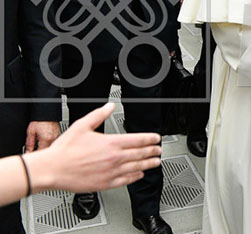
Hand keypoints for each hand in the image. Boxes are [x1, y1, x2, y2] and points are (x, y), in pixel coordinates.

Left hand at [24, 121, 59, 151]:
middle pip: (46, 150)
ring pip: (50, 146)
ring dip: (44, 147)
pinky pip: (53, 142)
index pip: (41, 151)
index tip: (31, 154)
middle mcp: (53, 139)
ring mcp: (56, 136)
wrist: (46, 113)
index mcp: (46, 139)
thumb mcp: (31, 132)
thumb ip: (29, 144)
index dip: (35, 154)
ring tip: (39, 144)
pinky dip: (48, 143)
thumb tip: (28, 152)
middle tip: (33, 150)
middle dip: (40, 151)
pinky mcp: (57, 134)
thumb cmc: (39, 121)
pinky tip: (44, 140)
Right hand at [27, 103, 161, 192]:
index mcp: (111, 143)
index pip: (138, 140)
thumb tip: (110, 106)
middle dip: (153, 151)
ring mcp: (111, 172)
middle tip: (159, 150)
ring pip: (137, 167)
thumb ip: (99, 114)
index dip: (151, 139)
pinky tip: (139, 174)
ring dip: (148, 164)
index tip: (157, 138)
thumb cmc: (65, 150)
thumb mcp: (82, 125)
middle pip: (141, 154)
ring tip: (155, 162)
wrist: (52, 169)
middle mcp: (114, 158)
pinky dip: (136, 176)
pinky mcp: (106, 183)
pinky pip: (126, 180)